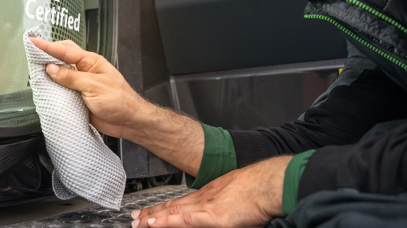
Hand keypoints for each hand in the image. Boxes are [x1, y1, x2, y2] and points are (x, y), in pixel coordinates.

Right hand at [29, 38, 148, 138]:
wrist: (128, 121)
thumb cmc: (120, 101)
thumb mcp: (93, 86)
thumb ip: (71, 77)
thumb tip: (52, 69)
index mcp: (91, 62)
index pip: (65, 51)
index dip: (47, 46)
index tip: (33, 41)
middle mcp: (86, 71)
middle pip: (62, 57)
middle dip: (47, 53)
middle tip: (32, 51)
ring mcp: (82, 84)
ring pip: (61, 74)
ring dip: (49, 72)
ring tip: (35, 70)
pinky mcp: (79, 98)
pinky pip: (63, 90)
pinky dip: (53, 89)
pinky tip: (46, 89)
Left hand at [132, 156, 290, 227]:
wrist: (270, 183)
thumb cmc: (259, 189)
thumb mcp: (236, 196)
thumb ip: (224, 206)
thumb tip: (220, 214)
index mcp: (210, 194)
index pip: (181, 203)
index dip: (164, 209)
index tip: (151, 212)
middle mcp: (204, 198)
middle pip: (172, 206)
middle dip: (152, 213)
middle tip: (135, 218)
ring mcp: (207, 206)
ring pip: (173, 212)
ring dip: (152, 218)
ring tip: (137, 223)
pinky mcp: (213, 216)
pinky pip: (183, 220)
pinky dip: (166, 222)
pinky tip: (152, 224)